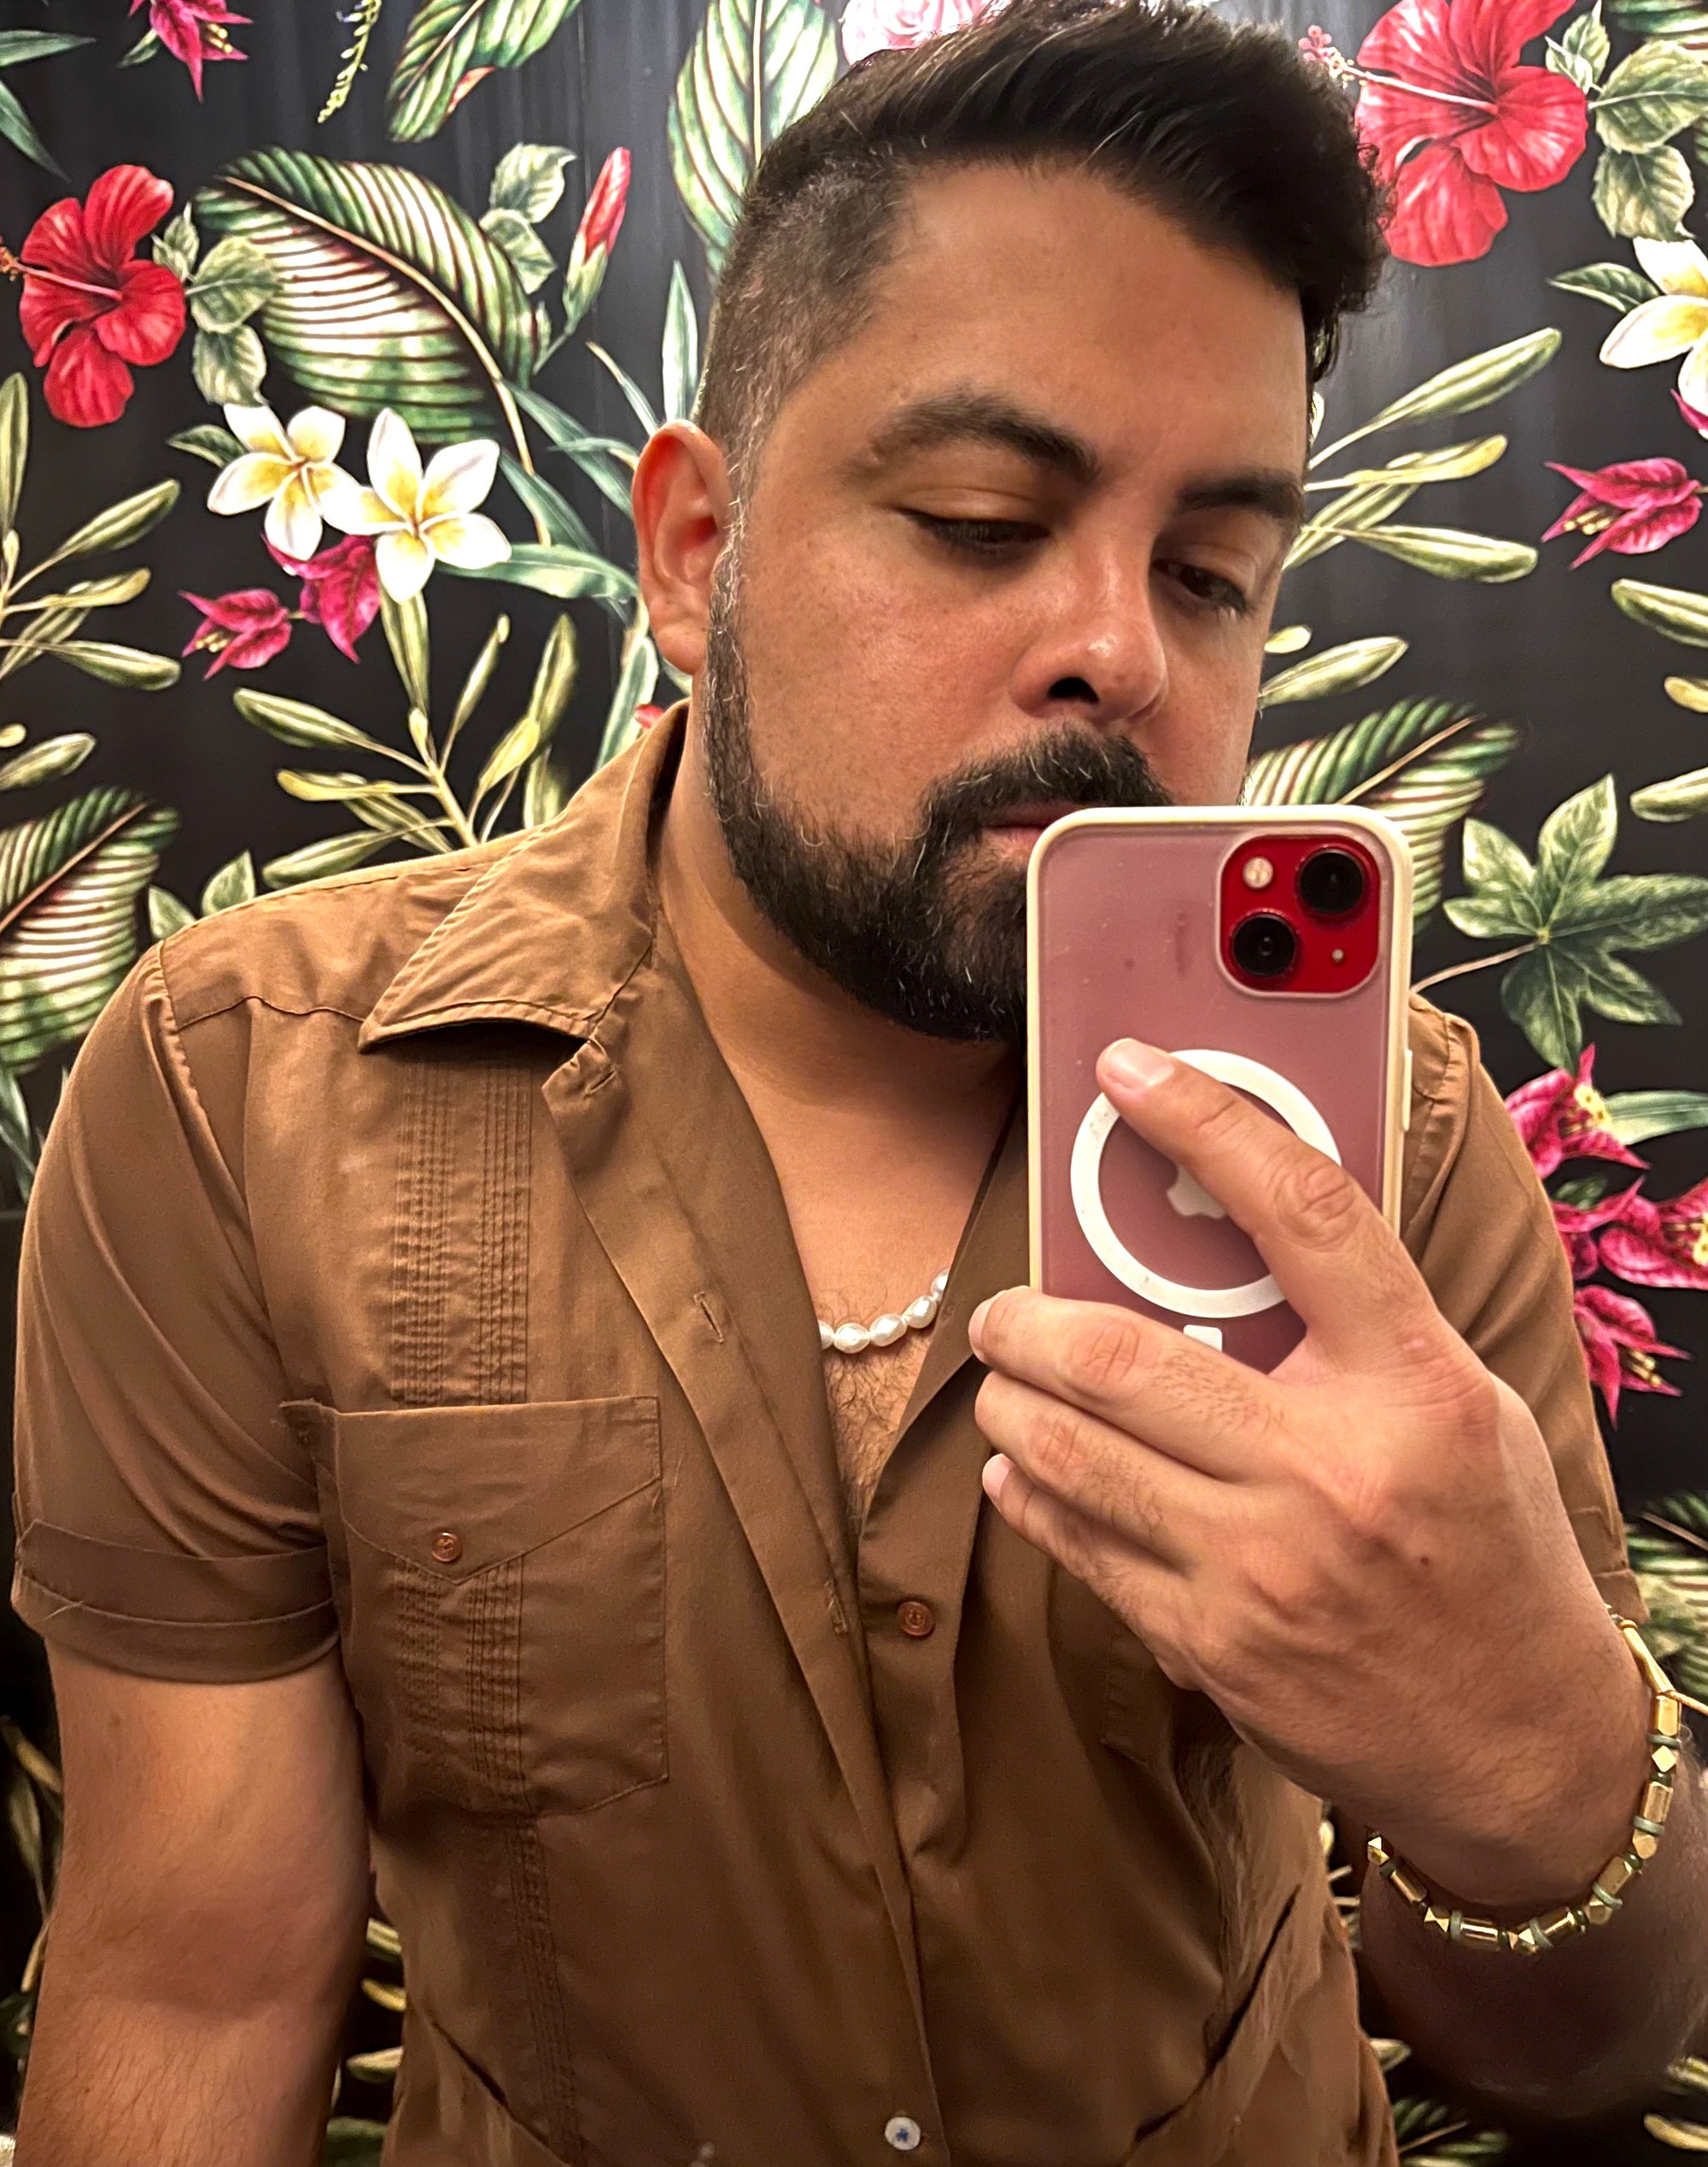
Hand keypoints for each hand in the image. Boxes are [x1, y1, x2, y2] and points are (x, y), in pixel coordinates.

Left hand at [972, 1038, 1648, 1912]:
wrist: (1519, 1744)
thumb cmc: (1490, 1548)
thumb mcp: (1464, 1408)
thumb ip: (1360, 1326)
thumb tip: (1225, 1231)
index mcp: (1414, 1385)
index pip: (1303, 1214)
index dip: (1206, 1120)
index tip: (1132, 1071)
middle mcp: (1332, 1470)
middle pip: (1125, 1356)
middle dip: (1028, 1320)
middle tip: (1003, 1309)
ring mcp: (1262, 1567)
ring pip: (1074, 1454)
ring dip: (1013, 1403)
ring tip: (1007, 1383)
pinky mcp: (1212, 1644)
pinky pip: (1079, 1549)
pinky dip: (1030, 1496)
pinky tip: (1022, 1472)